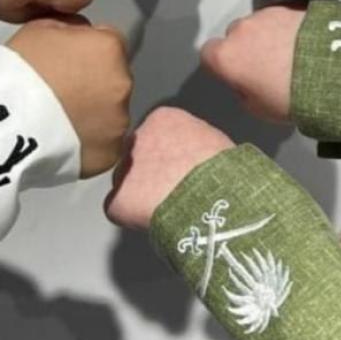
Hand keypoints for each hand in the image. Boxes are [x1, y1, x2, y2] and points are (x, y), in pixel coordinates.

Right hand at [7, 17, 131, 177]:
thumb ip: (72, 29)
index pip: (108, 43)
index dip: (85, 53)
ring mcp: (120, 121)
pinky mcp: (111, 154)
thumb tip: (83, 36)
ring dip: (93, 114)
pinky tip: (65, 143)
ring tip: (60, 123)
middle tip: (61, 94)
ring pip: (110, 112)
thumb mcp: (40, 28)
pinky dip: (88, 142)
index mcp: (110, 48)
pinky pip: (103, 142)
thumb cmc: (21, 71)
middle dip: (93, 83)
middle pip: (113, 78)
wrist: (7, 126)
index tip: (64, 65)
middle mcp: (124, 83)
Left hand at [105, 107, 233, 228]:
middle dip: (146, 171)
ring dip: (137, 193)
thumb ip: (191, 137)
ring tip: (165, 207)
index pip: (153, 133)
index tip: (176, 166)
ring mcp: (124, 168)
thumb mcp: (212, 138)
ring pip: (124, 181)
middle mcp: (137, 138)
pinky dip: (130, 216)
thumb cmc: (223, 171)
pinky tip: (152, 220)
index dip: (164, 153)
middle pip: (134, 155)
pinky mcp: (118, 199)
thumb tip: (189, 151)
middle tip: (167, 189)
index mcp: (163, 119)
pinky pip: (117, 208)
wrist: (213, 198)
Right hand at [200, 3, 306, 121]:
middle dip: (247, 46)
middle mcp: (242, 28)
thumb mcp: (259, 109)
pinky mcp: (294, 2)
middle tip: (271, 65)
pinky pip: (284, 14)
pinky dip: (290, 25)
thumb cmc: (291, 97)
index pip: (208, 53)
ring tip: (295, 53)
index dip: (221, 64)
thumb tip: (244, 80)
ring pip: (261, 22)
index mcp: (226, 56)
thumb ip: (242, 90)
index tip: (239, 75)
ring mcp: (269, 12)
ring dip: (270, 34)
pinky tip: (309, 41)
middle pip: (235, 34)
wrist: (335, 70)